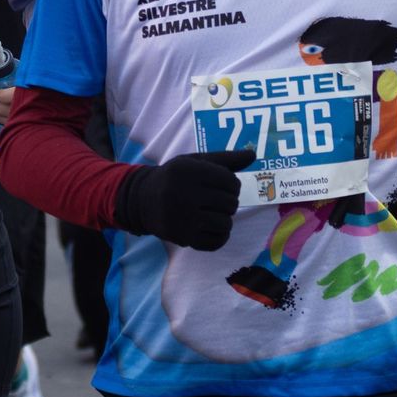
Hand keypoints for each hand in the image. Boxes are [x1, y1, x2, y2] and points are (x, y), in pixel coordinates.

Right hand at [113, 151, 252, 250]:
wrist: (142, 200)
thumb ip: (225, 159)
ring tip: (212, 213)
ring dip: (224, 219)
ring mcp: (183, 219)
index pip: (231, 181)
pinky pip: (217, 242)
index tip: (222, 185)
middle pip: (230, 203)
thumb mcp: (195, 162)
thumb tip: (253, 154)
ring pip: (226, 223)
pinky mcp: (183, 238)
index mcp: (188, 171)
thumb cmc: (175, 177)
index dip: (232, 184)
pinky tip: (211, 227)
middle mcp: (184, 194)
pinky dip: (220, 236)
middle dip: (228, 201)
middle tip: (216, 200)